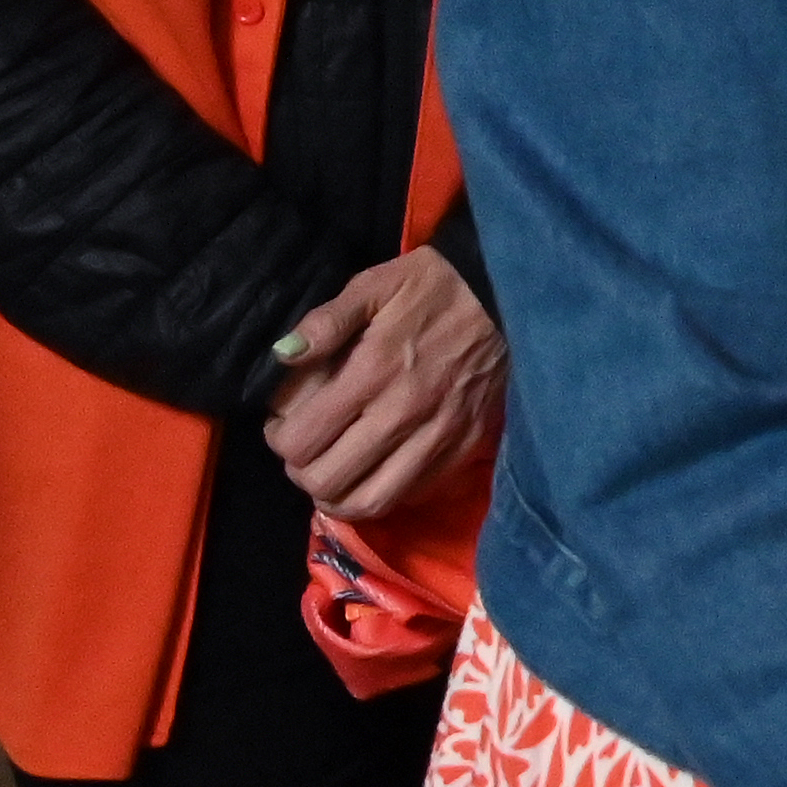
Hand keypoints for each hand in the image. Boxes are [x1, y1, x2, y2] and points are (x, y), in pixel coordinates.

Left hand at [261, 250, 505, 522]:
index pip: (302, 441)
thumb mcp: (375, 285)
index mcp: (373, 371)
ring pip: (370, 502)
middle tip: (305, 449)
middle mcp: (403, 414)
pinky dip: (384, 493)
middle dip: (302, 471)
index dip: (278, 440)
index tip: (282, 424)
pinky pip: (412, 494)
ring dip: (340, 495)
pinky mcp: (465, 448)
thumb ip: (327, 322)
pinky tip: (376, 470)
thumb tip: (283, 356)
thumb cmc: (433, 287)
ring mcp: (438, 437)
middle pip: (327, 482)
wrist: (508, 293)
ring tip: (334, 472)